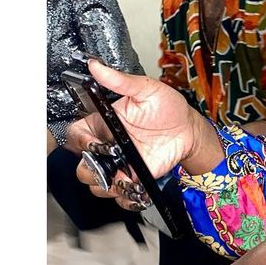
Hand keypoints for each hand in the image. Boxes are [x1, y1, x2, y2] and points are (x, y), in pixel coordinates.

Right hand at [69, 59, 211, 208]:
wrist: (188, 130)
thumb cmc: (167, 108)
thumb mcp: (145, 89)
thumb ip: (121, 81)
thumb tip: (96, 66)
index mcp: (103, 123)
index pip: (77, 135)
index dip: (82, 142)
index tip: (97, 143)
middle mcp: (107, 146)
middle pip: (82, 165)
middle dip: (91, 169)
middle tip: (111, 164)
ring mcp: (119, 165)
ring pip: (97, 183)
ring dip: (107, 185)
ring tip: (125, 179)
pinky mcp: (133, 179)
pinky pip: (120, 196)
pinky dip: (125, 198)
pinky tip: (136, 190)